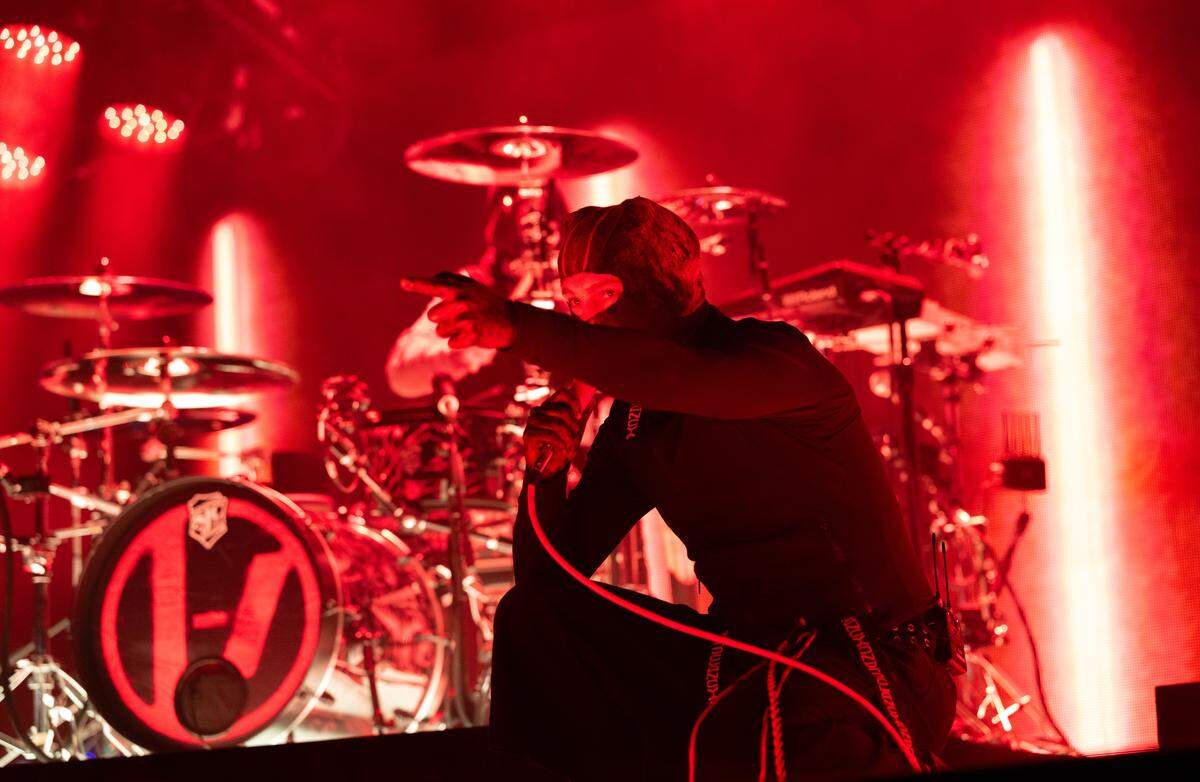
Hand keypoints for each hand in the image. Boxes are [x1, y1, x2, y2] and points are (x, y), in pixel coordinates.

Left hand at [400, 272, 515, 348]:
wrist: (512, 321)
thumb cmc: (487, 303)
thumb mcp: (472, 287)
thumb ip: (452, 281)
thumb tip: (434, 276)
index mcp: (459, 289)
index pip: (435, 285)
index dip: (417, 284)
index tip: (403, 281)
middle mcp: (462, 301)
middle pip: (432, 316)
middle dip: (441, 319)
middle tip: (458, 316)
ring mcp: (468, 317)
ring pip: (440, 331)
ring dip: (451, 331)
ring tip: (467, 325)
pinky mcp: (473, 334)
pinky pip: (452, 343)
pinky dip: (459, 342)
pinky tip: (472, 335)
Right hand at [524, 386, 590, 476]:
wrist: (546, 465)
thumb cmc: (561, 445)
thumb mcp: (573, 430)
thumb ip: (580, 416)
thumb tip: (591, 400)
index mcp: (548, 406)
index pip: (562, 393)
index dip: (574, 402)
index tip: (579, 416)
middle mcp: (538, 411)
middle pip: (562, 411)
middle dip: (573, 426)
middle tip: (576, 437)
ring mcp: (532, 422)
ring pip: (557, 424)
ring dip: (567, 438)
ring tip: (570, 447)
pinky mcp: (529, 434)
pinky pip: (549, 435)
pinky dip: (559, 444)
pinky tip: (562, 450)